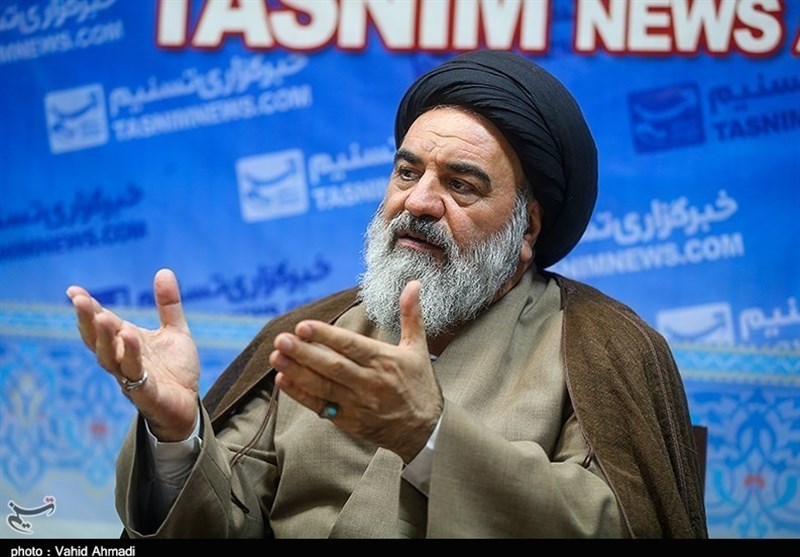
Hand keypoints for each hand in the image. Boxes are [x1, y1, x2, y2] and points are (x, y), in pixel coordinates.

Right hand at [66, 268, 200, 440]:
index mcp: (126, 342)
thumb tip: (163, 271)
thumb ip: (168, 305)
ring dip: (106, 339)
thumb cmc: (175, 369)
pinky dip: (131, 358)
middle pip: (98, 340)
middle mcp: (122, 359)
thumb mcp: (175, 331)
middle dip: (87, 321)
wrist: (188, 404)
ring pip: (110, 359)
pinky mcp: (146, 395)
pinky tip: (131, 339)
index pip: (102, 323)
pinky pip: (135, 377)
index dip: (87, 308)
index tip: (72, 290)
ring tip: (106, 318)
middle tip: (79, 300)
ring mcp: (131, 378)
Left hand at [269, 280, 442, 462]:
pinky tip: (283, 380)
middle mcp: (370, 382)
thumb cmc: (419, 384)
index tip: (303, 326)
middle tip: (281, 339)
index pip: (351, 346)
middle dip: (304, 353)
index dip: (326, 337)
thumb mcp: (418, 348)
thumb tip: (413, 284)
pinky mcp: (349, 421)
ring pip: (323, 386)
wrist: (425, 430)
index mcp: (385, 361)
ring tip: (275, 356)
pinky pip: (321, 406)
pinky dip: (301, 395)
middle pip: (333, 367)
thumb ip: (411, 315)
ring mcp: (358, 404)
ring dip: (297, 372)